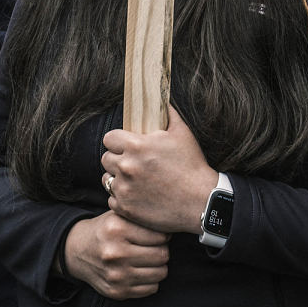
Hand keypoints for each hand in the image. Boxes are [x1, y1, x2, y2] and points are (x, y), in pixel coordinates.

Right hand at [62, 211, 169, 299]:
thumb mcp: (118, 215)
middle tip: (156, 247)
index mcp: (116, 229)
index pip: (160, 236)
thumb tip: (172, 224)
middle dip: (163, 250)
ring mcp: (116, 275)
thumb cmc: (105, 230)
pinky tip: (141, 271)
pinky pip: (151, 289)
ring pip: (160, 273)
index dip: (164, 235)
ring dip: (159, 266)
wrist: (77, 251)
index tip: (159, 234)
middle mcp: (115, 253)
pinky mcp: (117, 292)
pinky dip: (150, 280)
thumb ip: (142, 217)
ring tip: (149, 259)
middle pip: (162, 255)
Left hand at [101, 105, 218, 234]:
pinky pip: (112, 200)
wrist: (201, 200)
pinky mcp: (126, 208)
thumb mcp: (182, 133)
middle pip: (106, 159)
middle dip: (117, 159)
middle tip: (132, 163)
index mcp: (136, 146)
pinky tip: (137, 196)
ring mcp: (124, 189)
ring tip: (133, 180)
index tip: (125, 145)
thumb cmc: (192, 165)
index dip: (117, 141)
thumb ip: (168, 113)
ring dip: (117, 179)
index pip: (109, 138)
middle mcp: (126, 167)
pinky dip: (122, 198)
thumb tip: (161, 98)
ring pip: (107, 180)